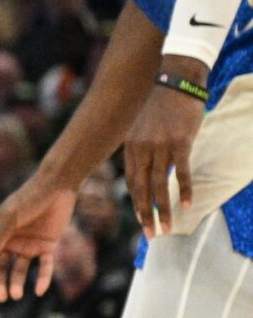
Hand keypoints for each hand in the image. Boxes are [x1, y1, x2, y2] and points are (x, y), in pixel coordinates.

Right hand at [0, 176, 74, 300]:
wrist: (58, 187)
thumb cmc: (30, 198)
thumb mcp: (11, 216)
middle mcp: (11, 241)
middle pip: (1, 266)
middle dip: (0, 282)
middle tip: (2, 297)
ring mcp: (29, 244)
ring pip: (20, 269)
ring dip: (17, 282)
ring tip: (18, 295)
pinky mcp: (48, 245)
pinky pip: (44, 266)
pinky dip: (42, 278)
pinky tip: (39, 290)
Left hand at [122, 71, 205, 235]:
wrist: (176, 82)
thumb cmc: (162, 107)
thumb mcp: (143, 129)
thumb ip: (142, 150)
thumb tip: (145, 170)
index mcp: (132, 148)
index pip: (132, 183)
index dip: (136, 204)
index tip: (141, 221)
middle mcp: (142, 149)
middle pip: (141, 189)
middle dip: (145, 214)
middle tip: (151, 235)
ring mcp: (160, 146)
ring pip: (159, 185)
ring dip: (162, 209)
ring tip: (166, 227)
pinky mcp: (180, 143)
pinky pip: (181, 172)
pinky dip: (183, 190)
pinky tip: (186, 205)